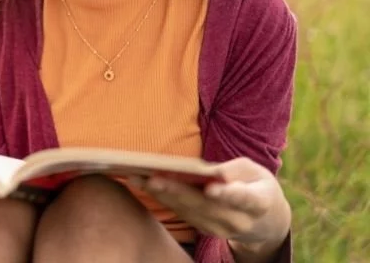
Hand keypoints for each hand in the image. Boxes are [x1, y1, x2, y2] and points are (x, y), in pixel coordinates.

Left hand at [130, 157, 290, 246]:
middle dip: (178, 192)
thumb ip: (236, 170)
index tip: (212, 189)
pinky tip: (143, 184)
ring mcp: (220, 229)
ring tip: (138, 178)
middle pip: (206, 206)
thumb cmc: (255, 185)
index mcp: (258, 202)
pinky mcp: (204, 229)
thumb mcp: (255, 171)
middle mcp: (238, 221)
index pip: (244, 199)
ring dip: (162, 195)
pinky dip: (162, 198)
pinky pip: (181, 213)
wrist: (262, 220)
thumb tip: (216, 173)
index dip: (228, 194)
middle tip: (154, 178)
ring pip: (188, 212)